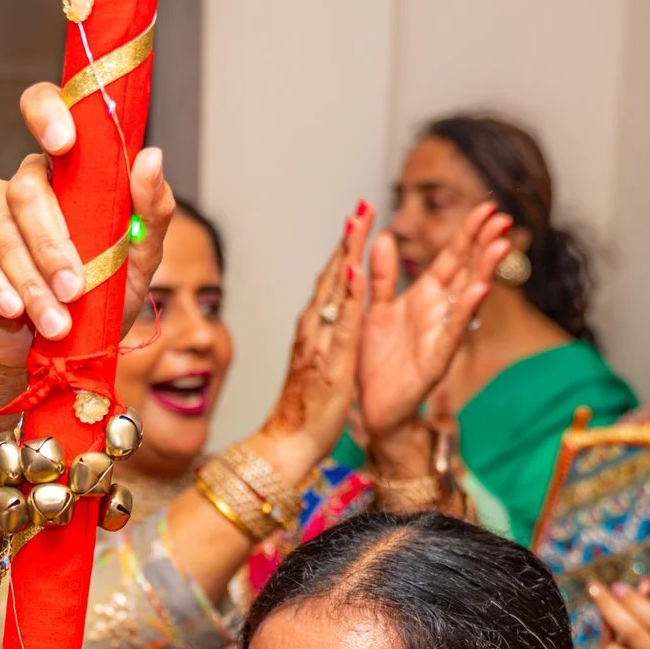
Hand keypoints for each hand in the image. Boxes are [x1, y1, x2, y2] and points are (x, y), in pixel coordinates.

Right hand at [0, 84, 171, 385]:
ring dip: (31, 280)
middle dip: (53, 246)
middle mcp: (25, 179)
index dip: (49, 113)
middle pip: (29, 190)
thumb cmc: (102, 298)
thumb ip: (151, 211)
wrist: (59, 351)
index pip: (47, 109)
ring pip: (3, 230)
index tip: (63, 141)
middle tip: (75, 290)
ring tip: (55, 321)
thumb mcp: (139, 260)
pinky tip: (14, 309)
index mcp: (68, 168)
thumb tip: (151, 156)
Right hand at [253, 204, 371, 469]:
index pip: (333, 278)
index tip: (360, 216)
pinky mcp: (331, 363)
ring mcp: (320, 343)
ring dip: (348, 255)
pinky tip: (358, 273)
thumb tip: (331, 310)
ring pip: (335, 292)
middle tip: (362, 205)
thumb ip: (324, 333)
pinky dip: (350, 297)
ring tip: (360, 223)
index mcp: (314, 327)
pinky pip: (343, 325)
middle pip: (333, 275)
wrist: (287, 443)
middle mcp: (313, 328)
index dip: (346, 246)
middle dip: (349, 239)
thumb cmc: (306, 408)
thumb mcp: (319, 361)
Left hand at [354, 203, 511, 443]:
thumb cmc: (375, 360)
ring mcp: (441, 334)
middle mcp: (439, 311)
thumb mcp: (375, 308)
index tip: (488, 206)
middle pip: (467, 270)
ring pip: (467, 297)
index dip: (469, 232)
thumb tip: (385, 235)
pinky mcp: (436, 359)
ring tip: (500, 246)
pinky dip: (465, 310)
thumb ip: (382, 274)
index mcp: (424, 295)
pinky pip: (453, 331)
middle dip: (484, 244)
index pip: (452, 257)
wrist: (369, 406)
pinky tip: (478, 289)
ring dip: (484, 271)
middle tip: (504, 218)